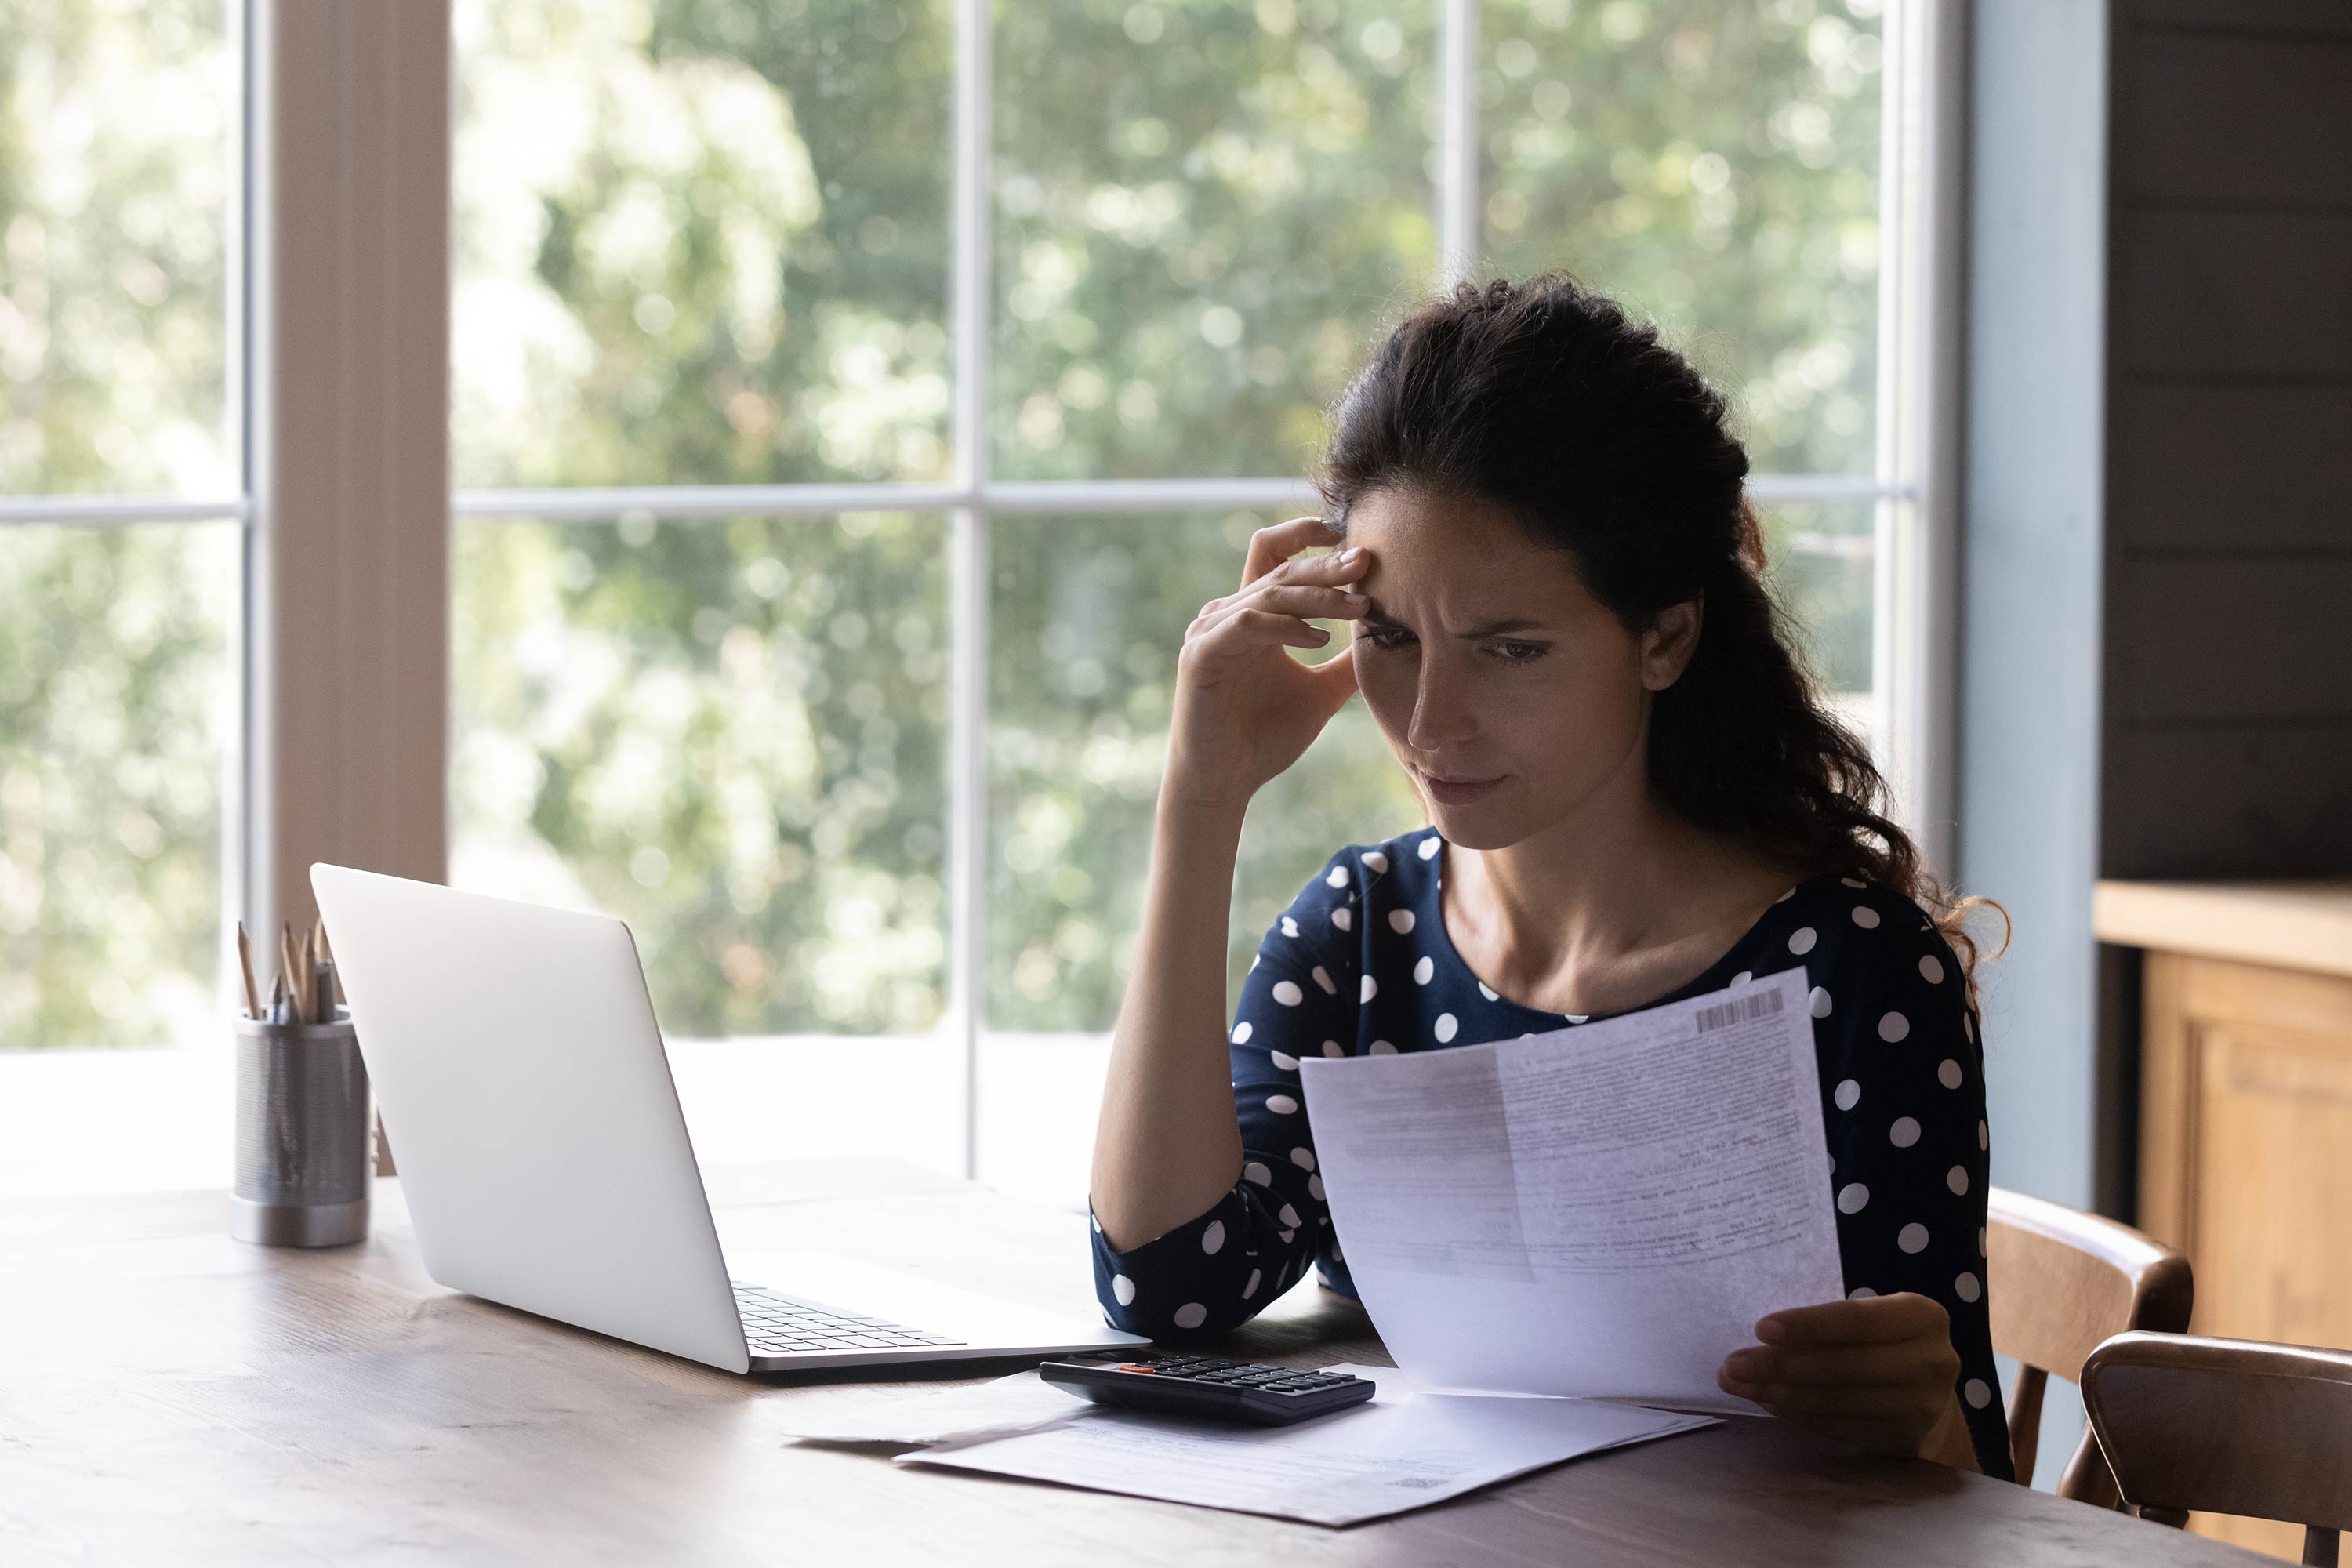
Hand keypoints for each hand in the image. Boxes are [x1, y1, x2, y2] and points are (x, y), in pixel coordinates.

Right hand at [1165, 515, 1370, 810]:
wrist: (1224, 783)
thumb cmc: (1265, 738)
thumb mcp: (1321, 692)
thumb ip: (1347, 664)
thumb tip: (1391, 640)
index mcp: (1250, 614)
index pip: (1273, 554)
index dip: (1304, 535)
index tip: (1349, 536)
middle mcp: (1226, 614)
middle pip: (1281, 571)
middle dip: (1327, 565)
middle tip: (1368, 563)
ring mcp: (1209, 632)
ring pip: (1268, 595)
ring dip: (1317, 597)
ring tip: (1359, 604)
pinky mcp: (1200, 656)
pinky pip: (1247, 626)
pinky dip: (1286, 627)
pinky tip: (1321, 639)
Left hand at [1716, 1293, 1977, 1468]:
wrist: (1927, 1392)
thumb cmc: (1882, 1341)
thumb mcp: (1870, 1317)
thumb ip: (1827, 1324)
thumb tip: (1758, 1339)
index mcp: (1923, 1316)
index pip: (1857, 1320)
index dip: (1808, 1325)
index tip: (1760, 1329)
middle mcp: (1933, 1361)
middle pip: (1846, 1366)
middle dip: (1782, 1366)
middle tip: (1733, 1365)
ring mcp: (1924, 1407)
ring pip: (1840, 1402)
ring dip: (1783, 1395)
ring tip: (1741, 1386)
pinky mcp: (1907, 1440)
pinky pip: (1842, 1428)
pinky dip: (1801, 1416)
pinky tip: (1771, 1404)